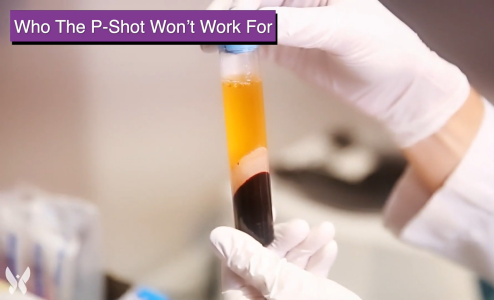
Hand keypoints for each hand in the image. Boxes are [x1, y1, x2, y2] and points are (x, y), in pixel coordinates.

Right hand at [202, 0, 470, 147]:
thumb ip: (301, 26)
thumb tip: (259, 23)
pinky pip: (257, 43)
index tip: (226, 18)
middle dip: (232, 12)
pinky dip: (239, 47)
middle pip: (256, 0)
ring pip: (252, 20)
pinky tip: (224, 51)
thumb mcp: (346, 32)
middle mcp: (303, 0)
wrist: (396, 89)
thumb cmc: (385, 50)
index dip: (245, 2)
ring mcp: (293, 23)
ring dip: (230, 30)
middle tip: (210, 30)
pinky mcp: (289, 48)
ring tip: (209, 42)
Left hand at [210, 219, 361, 299]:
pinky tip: (329, 247)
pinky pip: (306, 281)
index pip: (234, 268)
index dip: (248, 239)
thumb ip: (253, 262)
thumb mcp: (284, 287)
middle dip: (286, 241)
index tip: (264, 215)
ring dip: (307, 246)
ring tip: (324, 231)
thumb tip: (219, 237)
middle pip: (263, 265)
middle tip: (302, 226)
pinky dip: (318, 262)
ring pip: (288, 269)